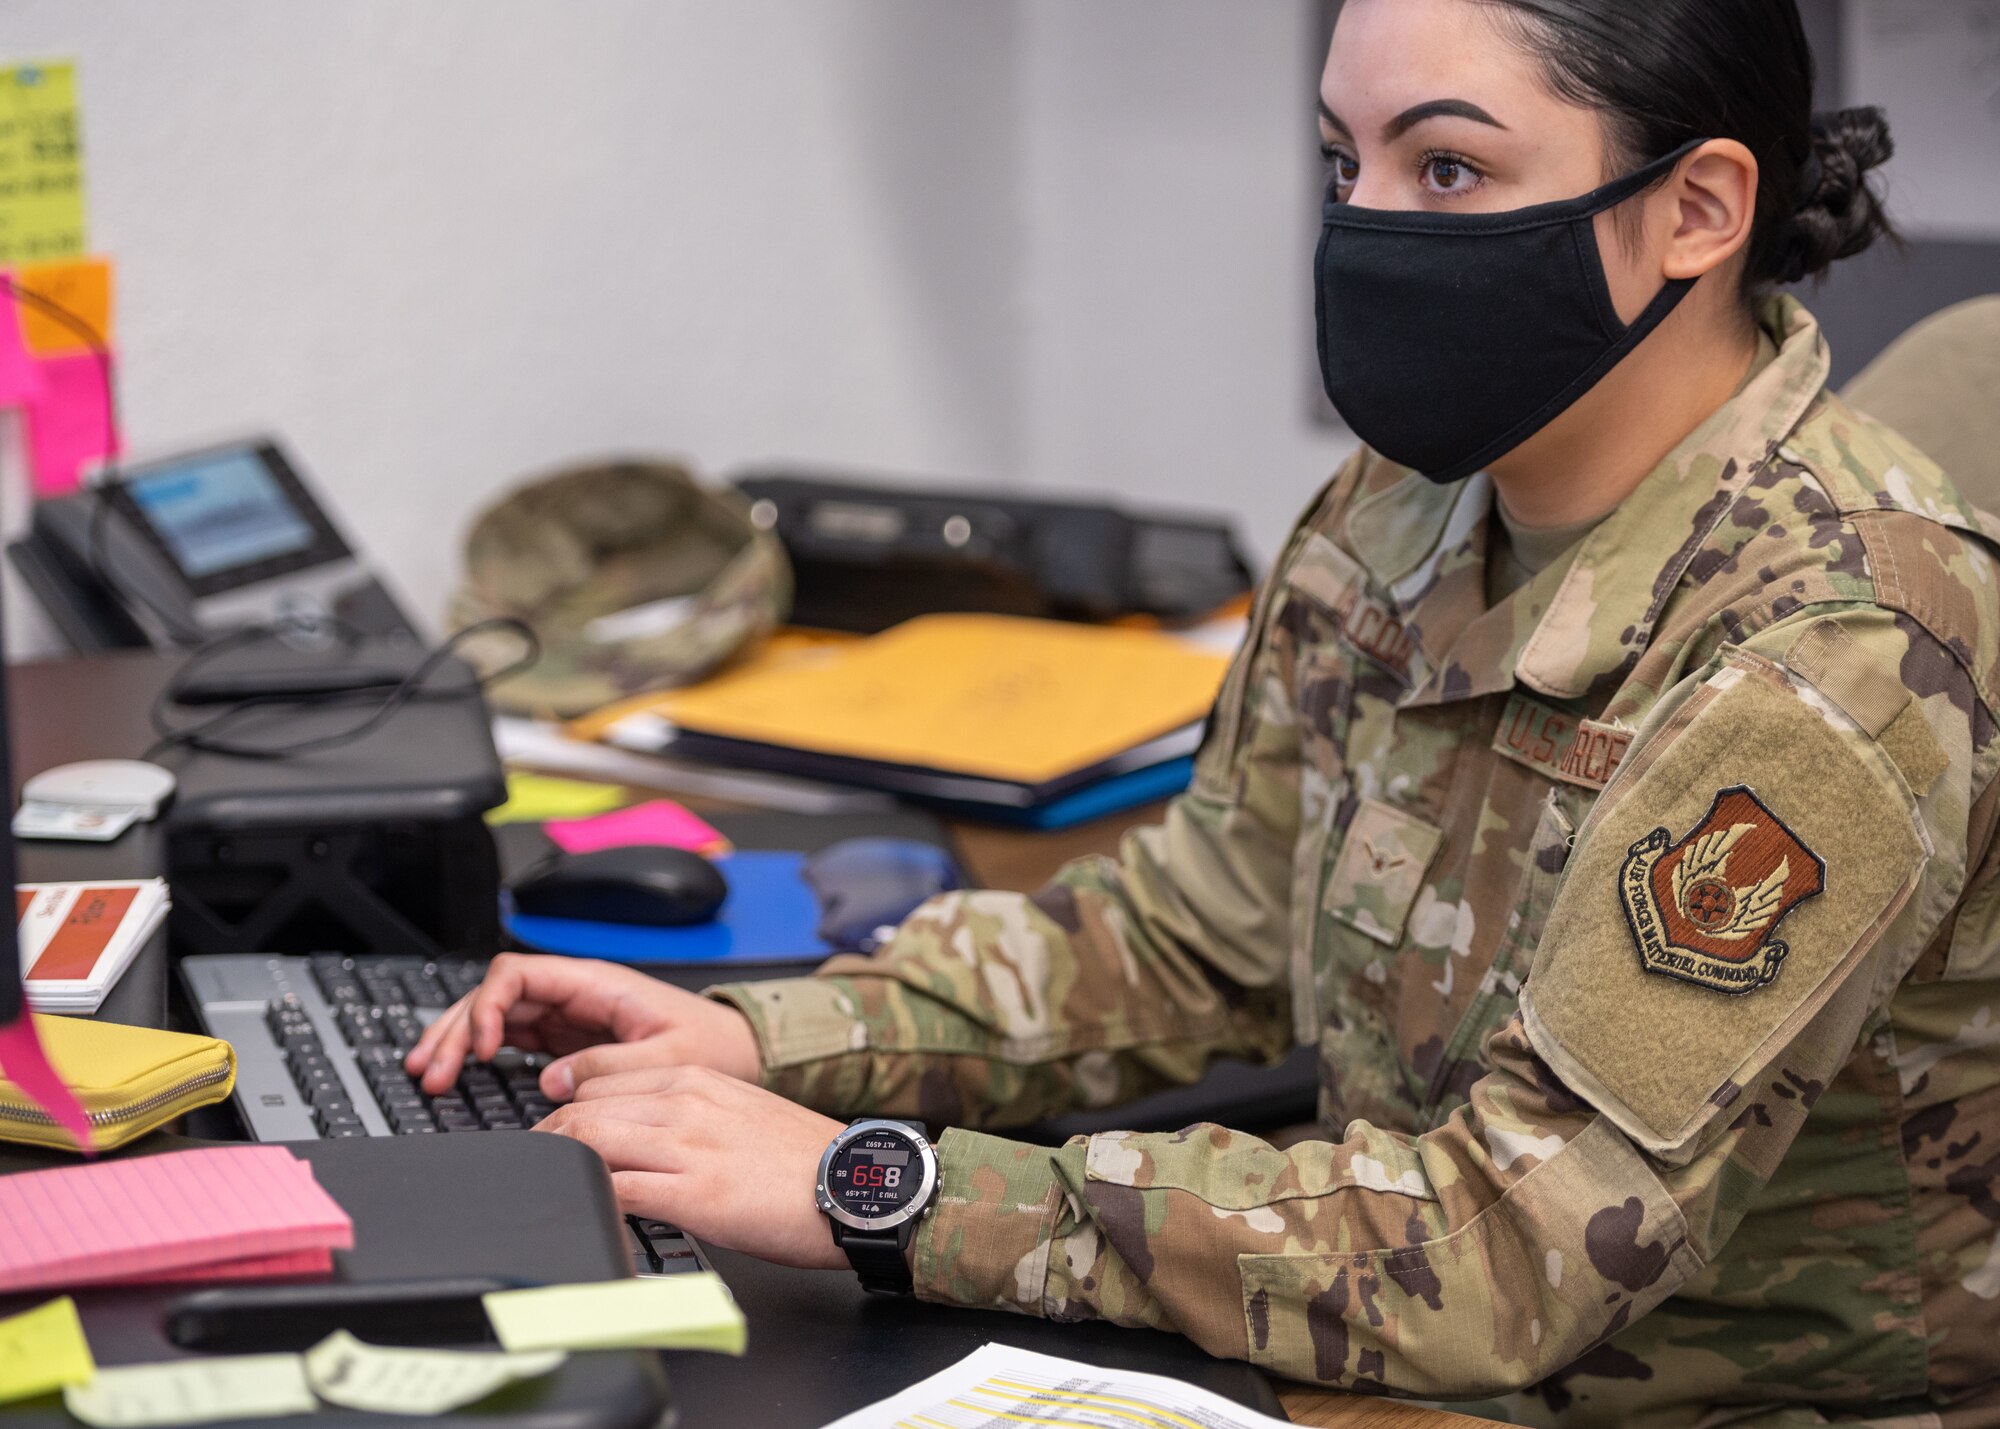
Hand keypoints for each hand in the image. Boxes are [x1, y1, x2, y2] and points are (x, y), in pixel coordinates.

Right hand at [403, 952, 760, 1098]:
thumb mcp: (670, 1059)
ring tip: (428, 1075)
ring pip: (497, 1015)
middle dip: (456, 1028)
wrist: (742, 1051)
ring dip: (458, 1040)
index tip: (482, 1049)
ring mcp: (570, 1015)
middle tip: (431, 1072)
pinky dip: (480, 1054)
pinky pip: (513, 1037)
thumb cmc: (714, 1045)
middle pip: (495, 995)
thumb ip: (611, 1067)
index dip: (489, 1006)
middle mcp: (577, 993)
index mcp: (597, 984)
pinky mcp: (570, 1039)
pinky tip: (459, 1075)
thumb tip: (553, 1080)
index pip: (520, 974)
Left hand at [536, 1066, 848, 1270]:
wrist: (855, 1187)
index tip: (550, 1137)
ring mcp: (689, 1147)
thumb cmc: (802, 1160)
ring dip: (557, 1167)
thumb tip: (638, 1138)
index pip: (601, 1083)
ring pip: (591, 1142)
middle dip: (546, 1141)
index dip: (563, 1113)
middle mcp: (686, 1102)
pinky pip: (617, 1189)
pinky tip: (583, 1212)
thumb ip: (685, 1115)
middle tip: (532, 1168)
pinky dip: (589, 1199)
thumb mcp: (739, 1113)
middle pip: (584, 1110)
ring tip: (546, 1190)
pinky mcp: (696, 1195)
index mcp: (695, 1078)